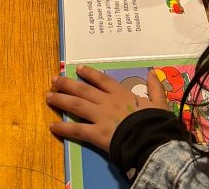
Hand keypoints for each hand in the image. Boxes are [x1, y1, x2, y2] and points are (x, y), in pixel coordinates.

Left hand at [47, 65, 168, 151]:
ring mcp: (100, 117)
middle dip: (67, 84)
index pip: (101, 80)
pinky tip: (53, 126)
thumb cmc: (155, 122)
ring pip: (76, 105)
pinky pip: (77, 130)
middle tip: (54, 80)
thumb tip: (152, 72)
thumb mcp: (160, 103)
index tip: (77, 68)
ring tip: (48, 96)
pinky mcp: (96, 134)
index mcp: (121, 94)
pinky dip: (64, 129)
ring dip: (61, 100)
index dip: (89, 73)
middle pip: (83, 90)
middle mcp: (107, 102)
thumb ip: (155, 88)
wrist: (151, 140)